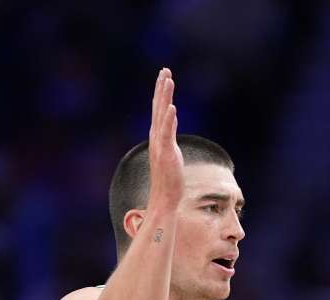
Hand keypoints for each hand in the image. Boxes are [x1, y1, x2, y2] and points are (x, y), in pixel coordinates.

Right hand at [147, 68, 183, 209]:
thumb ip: (170, 135)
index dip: (161, 92)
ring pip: (162, 116)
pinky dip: (169, 120)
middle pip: (158, 108)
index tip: (165, 75)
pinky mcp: (166, 153)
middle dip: (161, 88)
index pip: (159, 110)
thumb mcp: (171, 152)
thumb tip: (172, 121)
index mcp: (158, 137)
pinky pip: (167, 133)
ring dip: (164, 97)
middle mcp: (156, 138)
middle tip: (165, 70)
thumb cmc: (169, 179)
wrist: (165, 198)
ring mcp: (160, 145)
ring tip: (168, 80)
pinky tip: (172, 107)